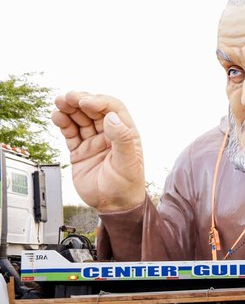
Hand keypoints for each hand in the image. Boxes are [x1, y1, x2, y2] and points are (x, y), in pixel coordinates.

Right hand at [52, 92, 145, 211]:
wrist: (114, 206)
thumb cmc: (127, 186)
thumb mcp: (128, 163)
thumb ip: (121, 140)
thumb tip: (112, 117)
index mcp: (126, 134)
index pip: (113, 109)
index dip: (100, 102)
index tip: (86, 102)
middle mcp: (109, 135)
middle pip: (93, 111)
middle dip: (81, 101)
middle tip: (68, 97)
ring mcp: (93, 142)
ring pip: (80, 119)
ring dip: (70, 109)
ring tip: (59, 103)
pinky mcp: (80, 151)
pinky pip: (70, 133)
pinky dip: (63, 123)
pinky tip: (57, 116)